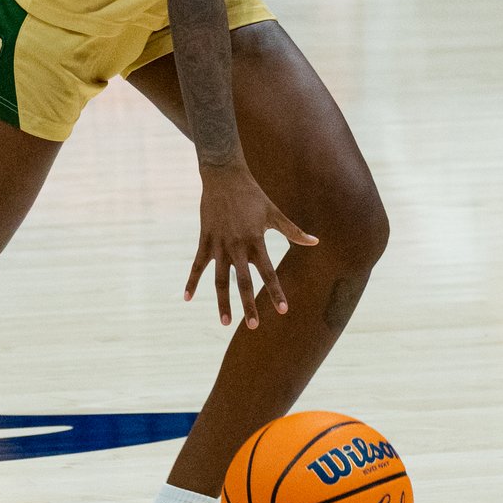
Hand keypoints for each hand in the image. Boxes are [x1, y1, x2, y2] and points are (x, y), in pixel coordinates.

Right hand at [188, 162, 314, 328]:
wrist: (224, 175)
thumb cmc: (252, 194)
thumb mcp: (274, 212)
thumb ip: (293, 231)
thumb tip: (315, 242)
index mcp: (255, 240)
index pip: (268, 272)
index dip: (275, 291)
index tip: (282, 310)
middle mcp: (237, 246)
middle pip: (243, 281)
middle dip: (248, 305)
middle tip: (254, 326)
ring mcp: (218, 244)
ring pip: (219, 279)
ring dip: (222, 301)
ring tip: (226, 322)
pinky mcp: (204, 239)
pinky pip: (198, 265)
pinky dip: (192, 281)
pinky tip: (188, 297)